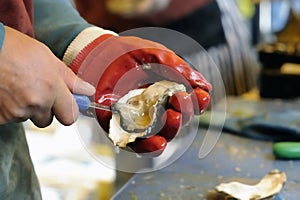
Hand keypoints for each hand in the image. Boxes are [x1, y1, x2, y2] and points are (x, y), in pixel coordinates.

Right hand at [0, 26, 94, 126]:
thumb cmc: (13, 48)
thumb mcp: (48, 58)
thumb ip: (69, 79)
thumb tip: (87, 90)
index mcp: (52, 88)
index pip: (70, 117)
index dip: (68, 112)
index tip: (66, 106)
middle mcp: (36, 103)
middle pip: (47, 120)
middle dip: (44, 110)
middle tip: (36, 91)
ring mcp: (16, 112)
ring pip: (27, 118)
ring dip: (25, 108)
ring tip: (17, 87)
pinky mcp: (0, 117)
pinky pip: (10, 119)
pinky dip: (9, 109)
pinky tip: (6, 93)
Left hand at [69, 35, 210, 155]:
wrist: (98, 54)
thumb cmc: (127, 53)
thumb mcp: (154, 54)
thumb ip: (177, 68)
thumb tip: (204, 84)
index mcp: (169, 90)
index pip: (189, 102)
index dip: (198, 101)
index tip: (202, 95)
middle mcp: (158, 107)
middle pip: (179, 119)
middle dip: (184, 113)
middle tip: (180, 100)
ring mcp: (142, 119)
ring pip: (163, 134)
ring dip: (171, 129)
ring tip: (172, 116)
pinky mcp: (124, 129)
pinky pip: (139, 144)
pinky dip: (150, 147)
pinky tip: (158, 142)